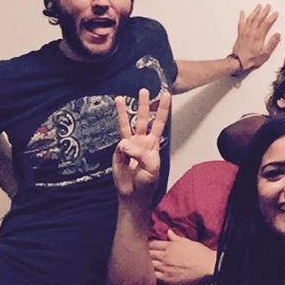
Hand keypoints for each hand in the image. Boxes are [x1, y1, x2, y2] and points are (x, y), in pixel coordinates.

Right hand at [113, 89, 170, 207]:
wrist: (133, 194)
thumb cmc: (147, 182)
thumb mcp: (151, 169)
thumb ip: (141, 155)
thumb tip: (125, 144)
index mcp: (154, 144)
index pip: (159, 122)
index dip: (163, 109)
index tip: (166, 95)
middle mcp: (142, 141)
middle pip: (143, 118)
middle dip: (144, 104)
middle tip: (144, 90)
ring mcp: (129, 145)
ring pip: (126, 124)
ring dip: (122, 111)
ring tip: (119, 98)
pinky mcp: (118, 152)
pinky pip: (119, 144)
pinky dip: (121, 146)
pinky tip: (124, 152)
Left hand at [149, 229, 214, 284]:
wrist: (208, 266)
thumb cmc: (200, 253)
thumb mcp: (188, 242)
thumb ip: (176, 238)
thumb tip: (168, 231)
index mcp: (170, 246)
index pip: (153, 244)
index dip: (148, 245)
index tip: (146, 246)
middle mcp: (165, 256)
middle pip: (149, 254)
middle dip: (145, 254)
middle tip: (142, 255)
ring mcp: (165, 268)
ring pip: (149, 265)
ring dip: (146, 264)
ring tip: (143, 265)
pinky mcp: (167, 278)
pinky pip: (154, 276)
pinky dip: (150, 274)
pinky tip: (149, 274)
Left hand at [230, 3, 280, 72]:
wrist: (238, 61)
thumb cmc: (252, 58)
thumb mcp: (265, 54)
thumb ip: (272, 43)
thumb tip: (278, 35)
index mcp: (258, 36)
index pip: (266, 24)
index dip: (271, 17)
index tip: (275, 13)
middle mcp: (251, 32)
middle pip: (258, 19)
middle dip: (264, 11)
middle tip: (268, 6)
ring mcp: (245, 32)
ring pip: (250, 19)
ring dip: (255, 12)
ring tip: (259, 6)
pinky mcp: (240, 34)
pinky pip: (241, 23)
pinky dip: (242, 17)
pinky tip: (243, 12)